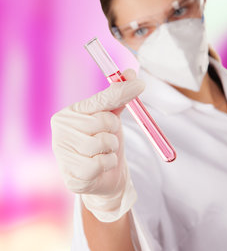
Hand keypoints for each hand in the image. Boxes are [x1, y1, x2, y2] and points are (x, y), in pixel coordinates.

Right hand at [50, 69, 144, 221]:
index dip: (121, 91)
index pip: (99, 100)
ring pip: (103, 142)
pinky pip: (101, 163)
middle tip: (107, 137)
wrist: (102, 177)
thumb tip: (130, 73)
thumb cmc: (103, 143)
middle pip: (103, 121)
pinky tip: (100, 167)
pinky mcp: (71, 175)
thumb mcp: (111, 118)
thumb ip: (117, 98)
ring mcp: (63, 153)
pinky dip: (108, 164)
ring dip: (111, 149)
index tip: (140, 84)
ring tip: (103, 152)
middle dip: (113, 131)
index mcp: (70, 113)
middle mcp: (61, 130)